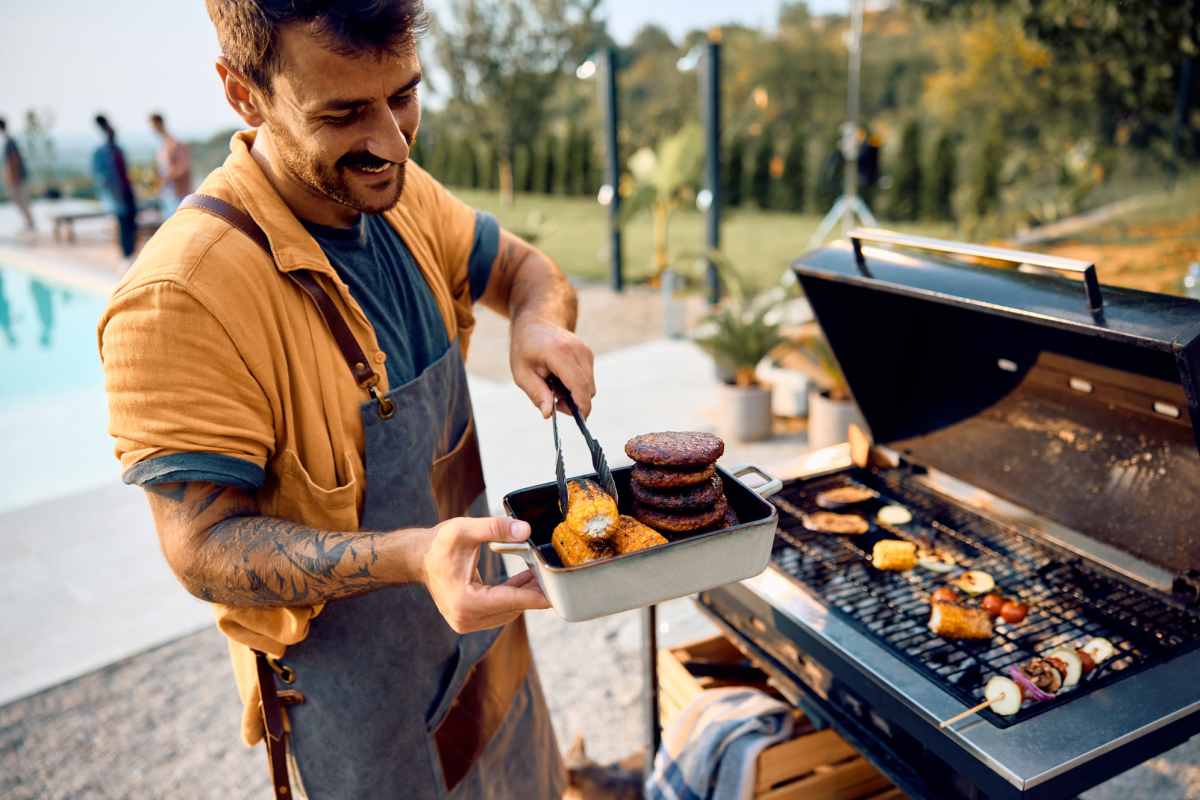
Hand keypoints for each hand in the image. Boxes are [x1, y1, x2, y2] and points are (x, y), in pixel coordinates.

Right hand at [421, 516, 548, 633]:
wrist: (418, 558)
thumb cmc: (438, 544)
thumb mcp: (465, 529)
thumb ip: (495, 528)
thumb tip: (525, 530)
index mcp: (465, 602)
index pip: (511, 601)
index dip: (537, 596)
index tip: (558, 592)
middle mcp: (465, 619)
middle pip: (512, 608)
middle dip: (534, 592)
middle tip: (554, 573)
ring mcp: (466, 623)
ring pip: (508, 611)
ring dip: (524, 594)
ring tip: (541, 573)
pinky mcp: (468, 620)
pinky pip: (500, 610)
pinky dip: (513, 596)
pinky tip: (526, 580)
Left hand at [510, 317, 595, 417]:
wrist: (536, 322)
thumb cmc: (525, 349)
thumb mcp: (521, 373)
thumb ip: (536, 394)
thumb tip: (548, 414)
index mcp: (559, 353)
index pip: (578, 385)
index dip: (581, 406)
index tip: (578, 421)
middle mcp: (577, 351)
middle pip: (587, 389)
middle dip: (575, 403)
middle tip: (555, 402)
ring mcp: (585, 351)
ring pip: (590, 386)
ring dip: (576, 395)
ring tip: (555, 388)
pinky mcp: (588, 354)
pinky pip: (589, 379)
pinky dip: (577, 386)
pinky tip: (561, 380)